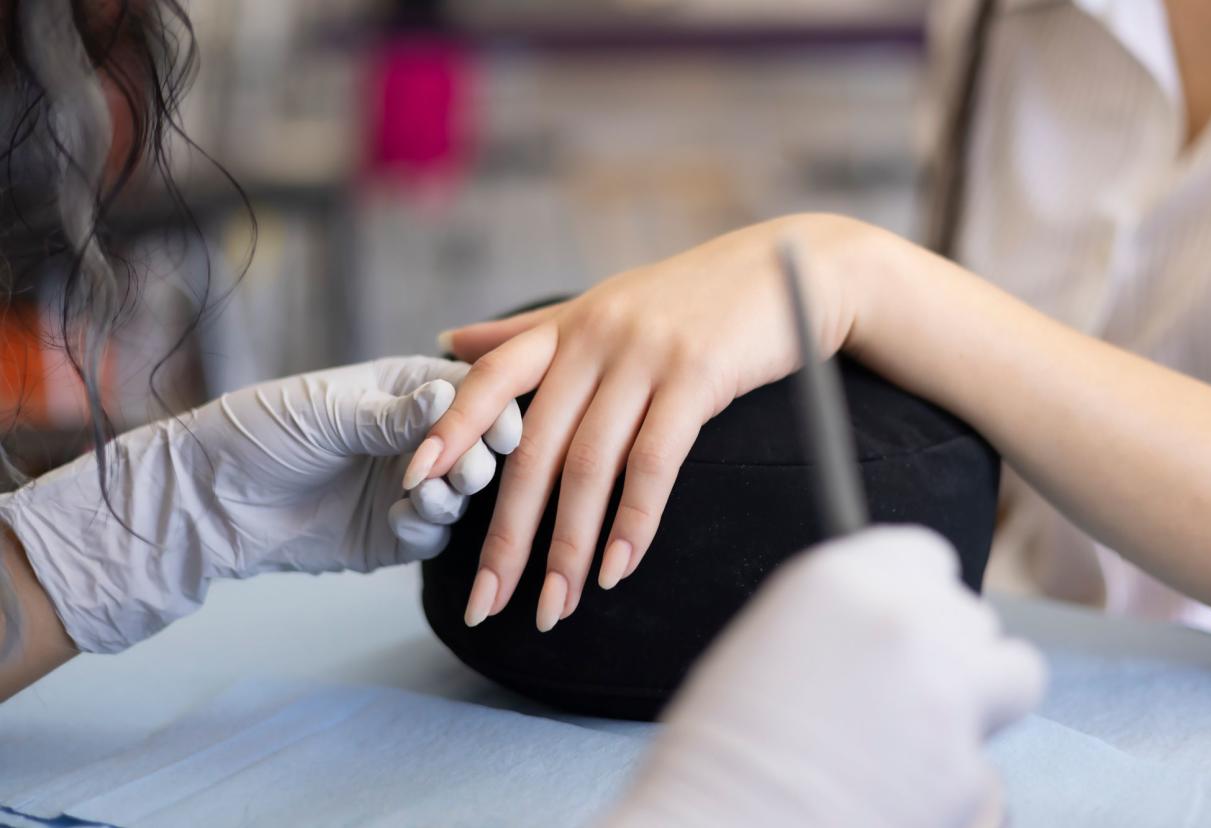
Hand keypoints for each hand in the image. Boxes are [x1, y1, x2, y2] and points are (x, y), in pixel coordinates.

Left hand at [0, 357, 520, 652]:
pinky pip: (433, 533)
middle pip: (475, 445)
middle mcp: (416, 436)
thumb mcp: (329, 414)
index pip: (467, 393)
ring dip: (456, 493)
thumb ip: (394, 414)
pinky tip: (403, 517)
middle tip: (468, 470)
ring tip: (433, 494)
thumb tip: (453, 395)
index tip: (501, 427)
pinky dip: (428, 526)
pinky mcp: (394, 533)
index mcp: (406, 390)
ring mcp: (407, 485)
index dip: (490, 409)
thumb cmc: (262, 433)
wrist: (209, 500)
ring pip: (462, 492)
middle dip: (479, 458)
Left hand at [406, 214, 880, 630]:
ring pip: (590, 467)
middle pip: (535, 449)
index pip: (491, 379)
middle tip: (488, 603)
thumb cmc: (693, 298)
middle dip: (507, 534)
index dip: (451, 429)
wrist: (789, 267)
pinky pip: (654, 463)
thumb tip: (451, 340)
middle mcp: (596, 339)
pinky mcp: (697, 377)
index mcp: (568, 326)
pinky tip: (618, 571)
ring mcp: (645, 357)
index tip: (415, 484)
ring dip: (570, 548)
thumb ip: (527, 334)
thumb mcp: (602, 306)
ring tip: (555, 607)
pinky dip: (633, 524)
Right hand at [602, 527, 1045, 827]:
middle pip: (971, 615)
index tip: (905, 618)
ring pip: (1013, 674)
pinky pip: (988, 762)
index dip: (915, 591)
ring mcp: (948, 697)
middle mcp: (907, 623)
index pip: (926, 555)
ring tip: (918, 733)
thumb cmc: (721, 746)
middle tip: (900, 688)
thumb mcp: (768, 640)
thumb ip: (843, 619)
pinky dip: (954, 776)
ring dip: (979, 696)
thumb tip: (887, 629)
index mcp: (845, 579)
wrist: (724, 824)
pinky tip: (898, 790)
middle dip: (947, 648)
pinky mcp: (969, 774)